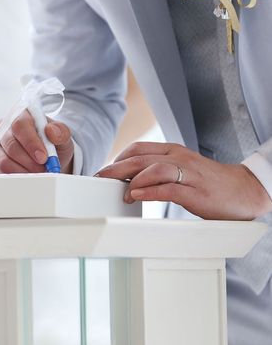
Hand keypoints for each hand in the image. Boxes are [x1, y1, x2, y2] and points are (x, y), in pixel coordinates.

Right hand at [0, 110, 74, 173]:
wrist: (48, 157)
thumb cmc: (53, 143)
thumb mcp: (63, 136)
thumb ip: (61, 132)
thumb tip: (51, 131)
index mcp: (21, 114)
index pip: (20, 125)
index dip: (31, 143)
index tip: (43, 157)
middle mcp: (5, 127)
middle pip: (11, 145)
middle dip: (29, 161)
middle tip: (44, 169)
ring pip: (4, 161)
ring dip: (24, 171)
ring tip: (38, 172)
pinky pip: (1, 172)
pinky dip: (17, 177)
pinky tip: (29, 175)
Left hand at [95, 142, 271, 219]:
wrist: (245, 190)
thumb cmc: (209, 182)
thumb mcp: (181, 169)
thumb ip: (158, 170)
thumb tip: (130, 178)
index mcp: (173, 152)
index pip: (138, 148)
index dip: (117, 159)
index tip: (103, 171)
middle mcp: (178, 159)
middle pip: (139, 158)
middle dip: (114, 169)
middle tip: (98, 179)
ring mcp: (188, 174)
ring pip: (152, 169)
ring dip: (131, 180)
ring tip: (119, 191)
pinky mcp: (195, 192)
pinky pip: (168, 189)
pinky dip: (149, 191)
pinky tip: (136, 196)